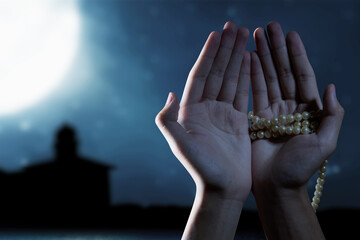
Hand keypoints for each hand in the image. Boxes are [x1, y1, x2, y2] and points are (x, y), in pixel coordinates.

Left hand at [156, 22, 250, 201]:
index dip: (208, 55)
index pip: (199, 76)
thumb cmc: (202, 169)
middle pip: (216, 73)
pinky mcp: (238, 120)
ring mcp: (222, 113)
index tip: (216, 35)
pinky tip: (249, 60)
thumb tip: (169, 94)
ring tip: (245, 36)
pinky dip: (246, 76)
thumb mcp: (181, 145)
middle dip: (225, 50)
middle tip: (234, 27)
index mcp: (190, 111)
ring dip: (236, 58)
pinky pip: (242, 93)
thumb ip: (168, 121)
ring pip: (230, 79)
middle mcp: (205, 108)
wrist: (223, 188)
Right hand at [250, 22, 343, 190]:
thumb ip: (332, 116)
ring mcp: (273, 112)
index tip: (289, 34)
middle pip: (283, 72)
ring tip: (254, 37)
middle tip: (268, 27)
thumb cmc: (300, 168)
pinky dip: (250, 76)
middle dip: (275, 49)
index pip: (302, 76)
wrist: (275, 186)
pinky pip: (254, 93)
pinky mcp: (257, 119)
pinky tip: (246, 60)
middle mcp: (291, 107)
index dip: (296, 55)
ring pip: (267, 78)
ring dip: (261, 57)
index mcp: (309, 110)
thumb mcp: (324, 144)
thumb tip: (331, 87)